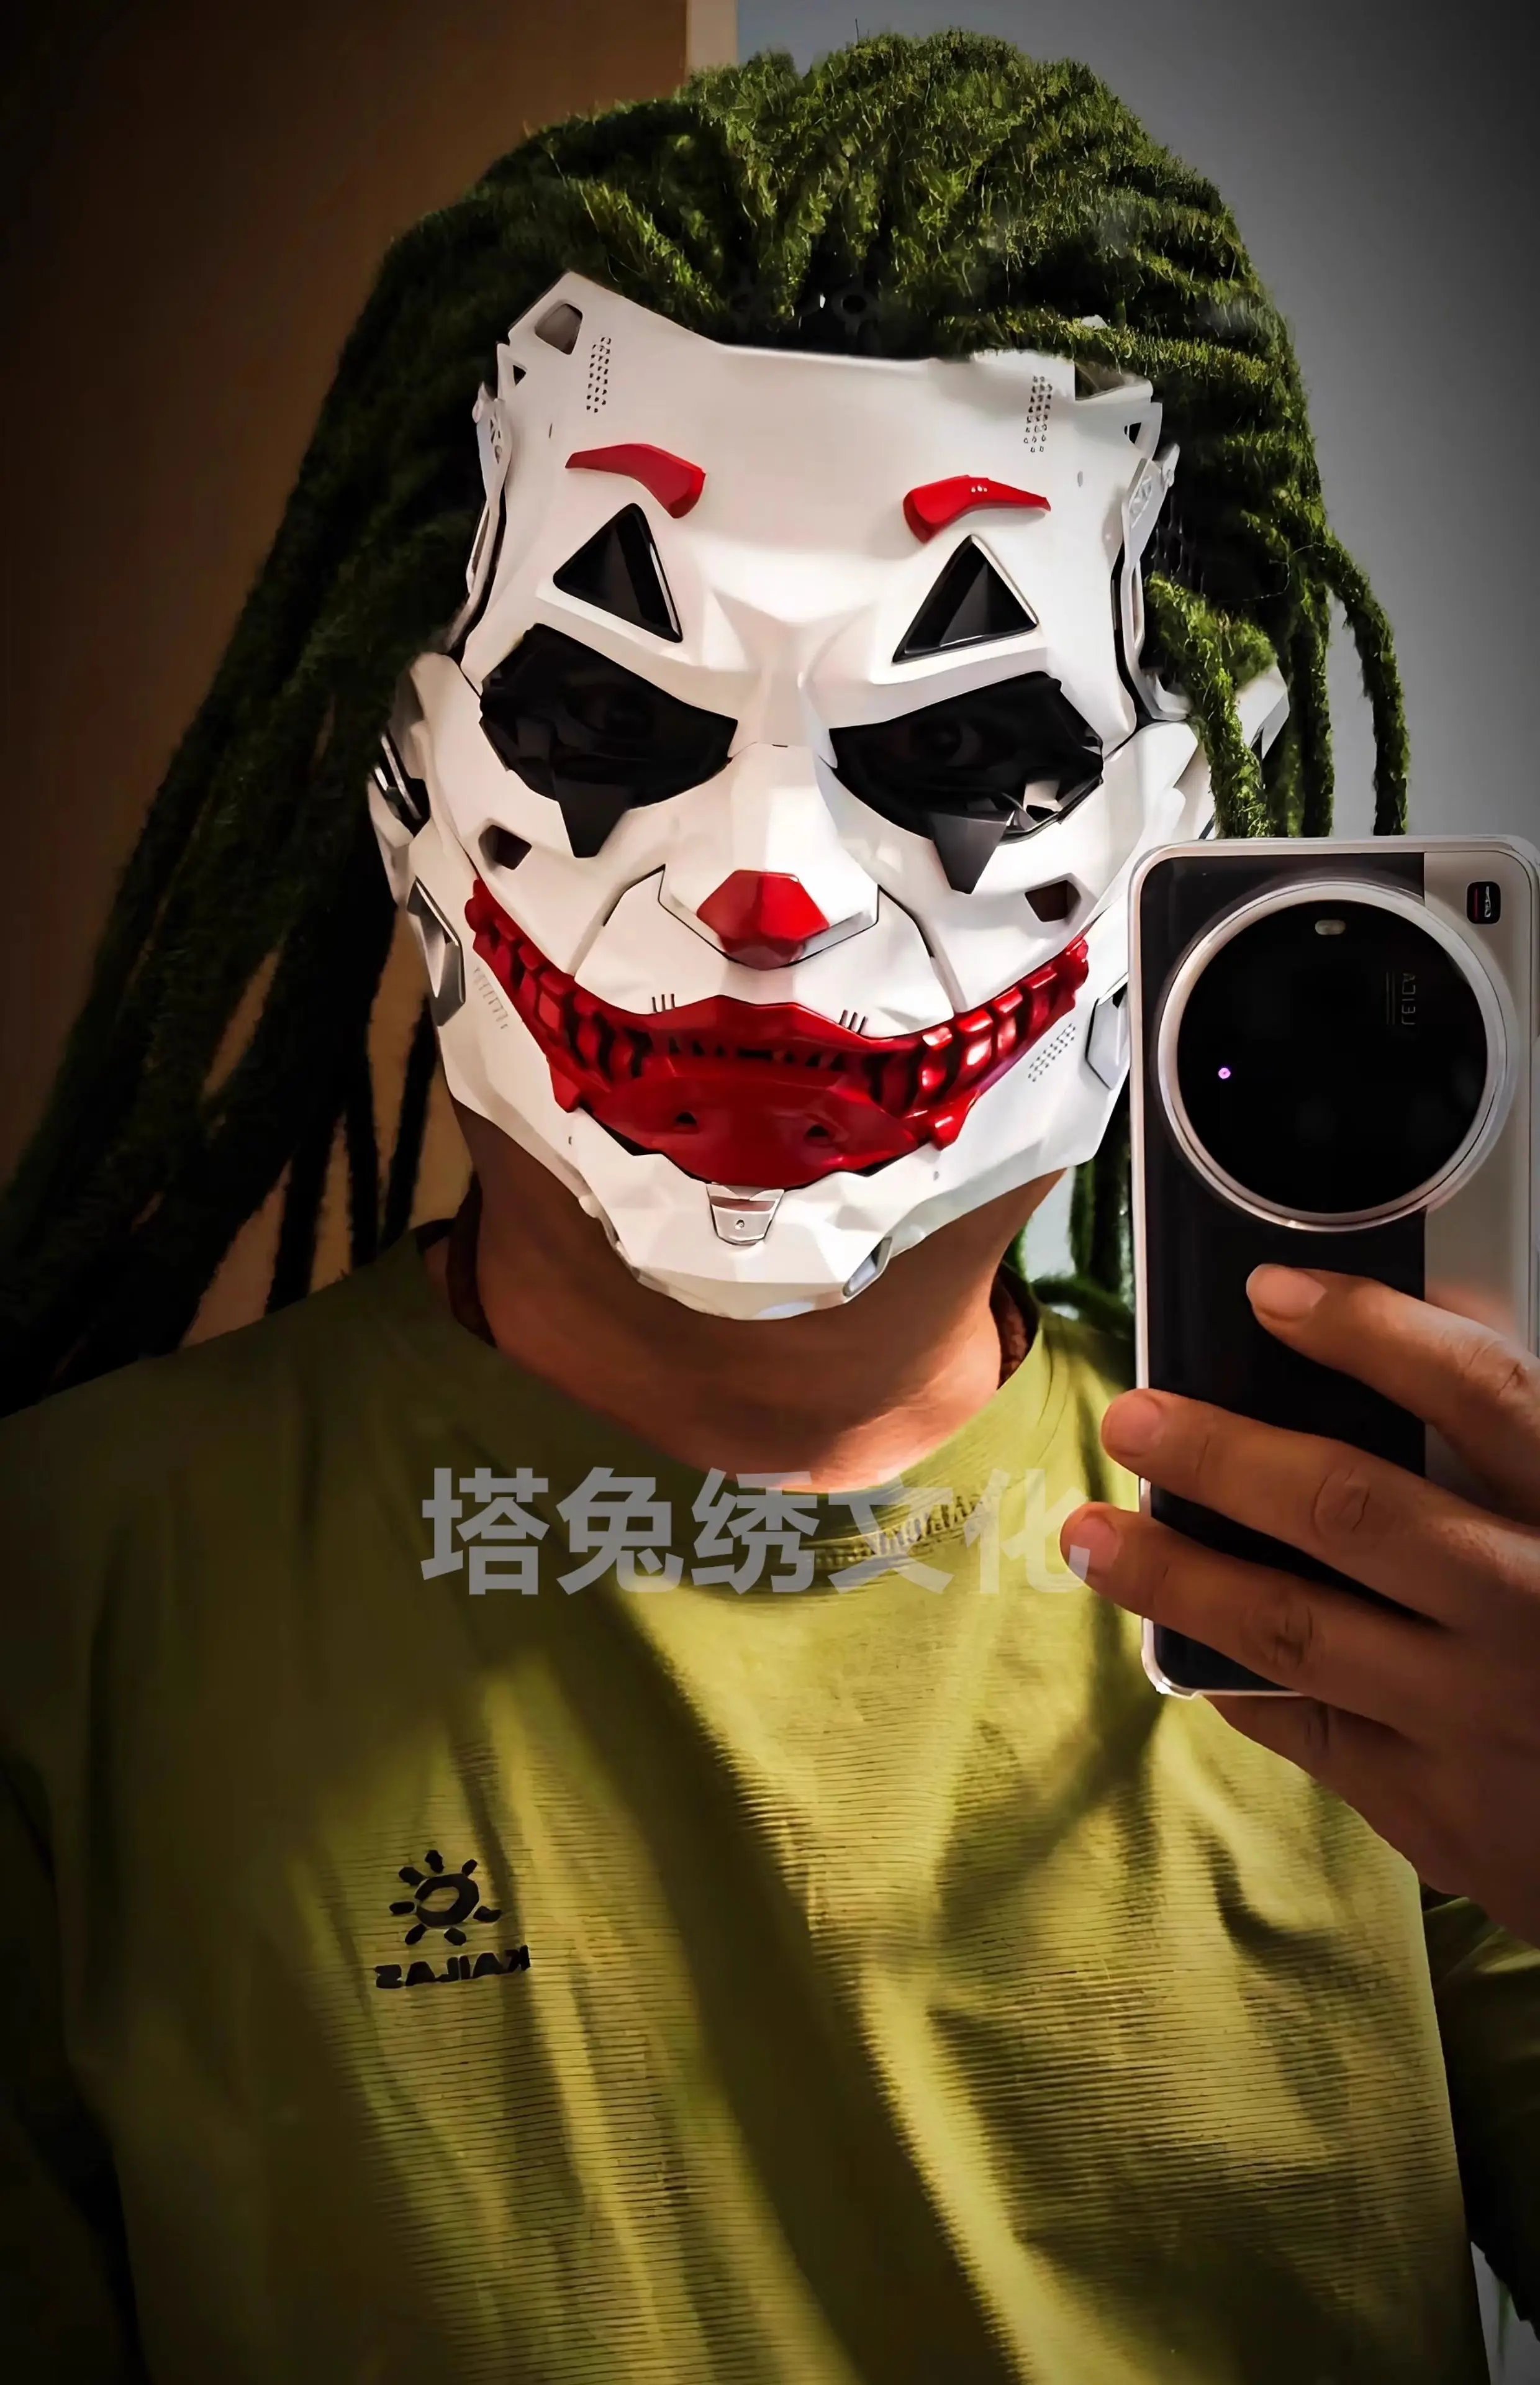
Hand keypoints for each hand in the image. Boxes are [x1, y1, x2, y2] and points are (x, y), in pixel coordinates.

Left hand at [1060, 1266, 1539, 1946]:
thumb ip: (1501, 1459)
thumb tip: (1352, 1366)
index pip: (1483, 1394)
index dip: (1372, 1333)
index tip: (1269, 1292)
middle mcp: (1532, 1611)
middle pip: (1353, 1508)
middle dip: (1223, 1457)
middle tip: (1131, 1420)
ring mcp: (1481, 1717)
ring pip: (1294, 1628)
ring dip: (1176, 1575)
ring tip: (1091, 1534)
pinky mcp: (1437, 1810)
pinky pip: (1303, 1724)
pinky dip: (1228, 1671)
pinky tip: (1174, 1632)